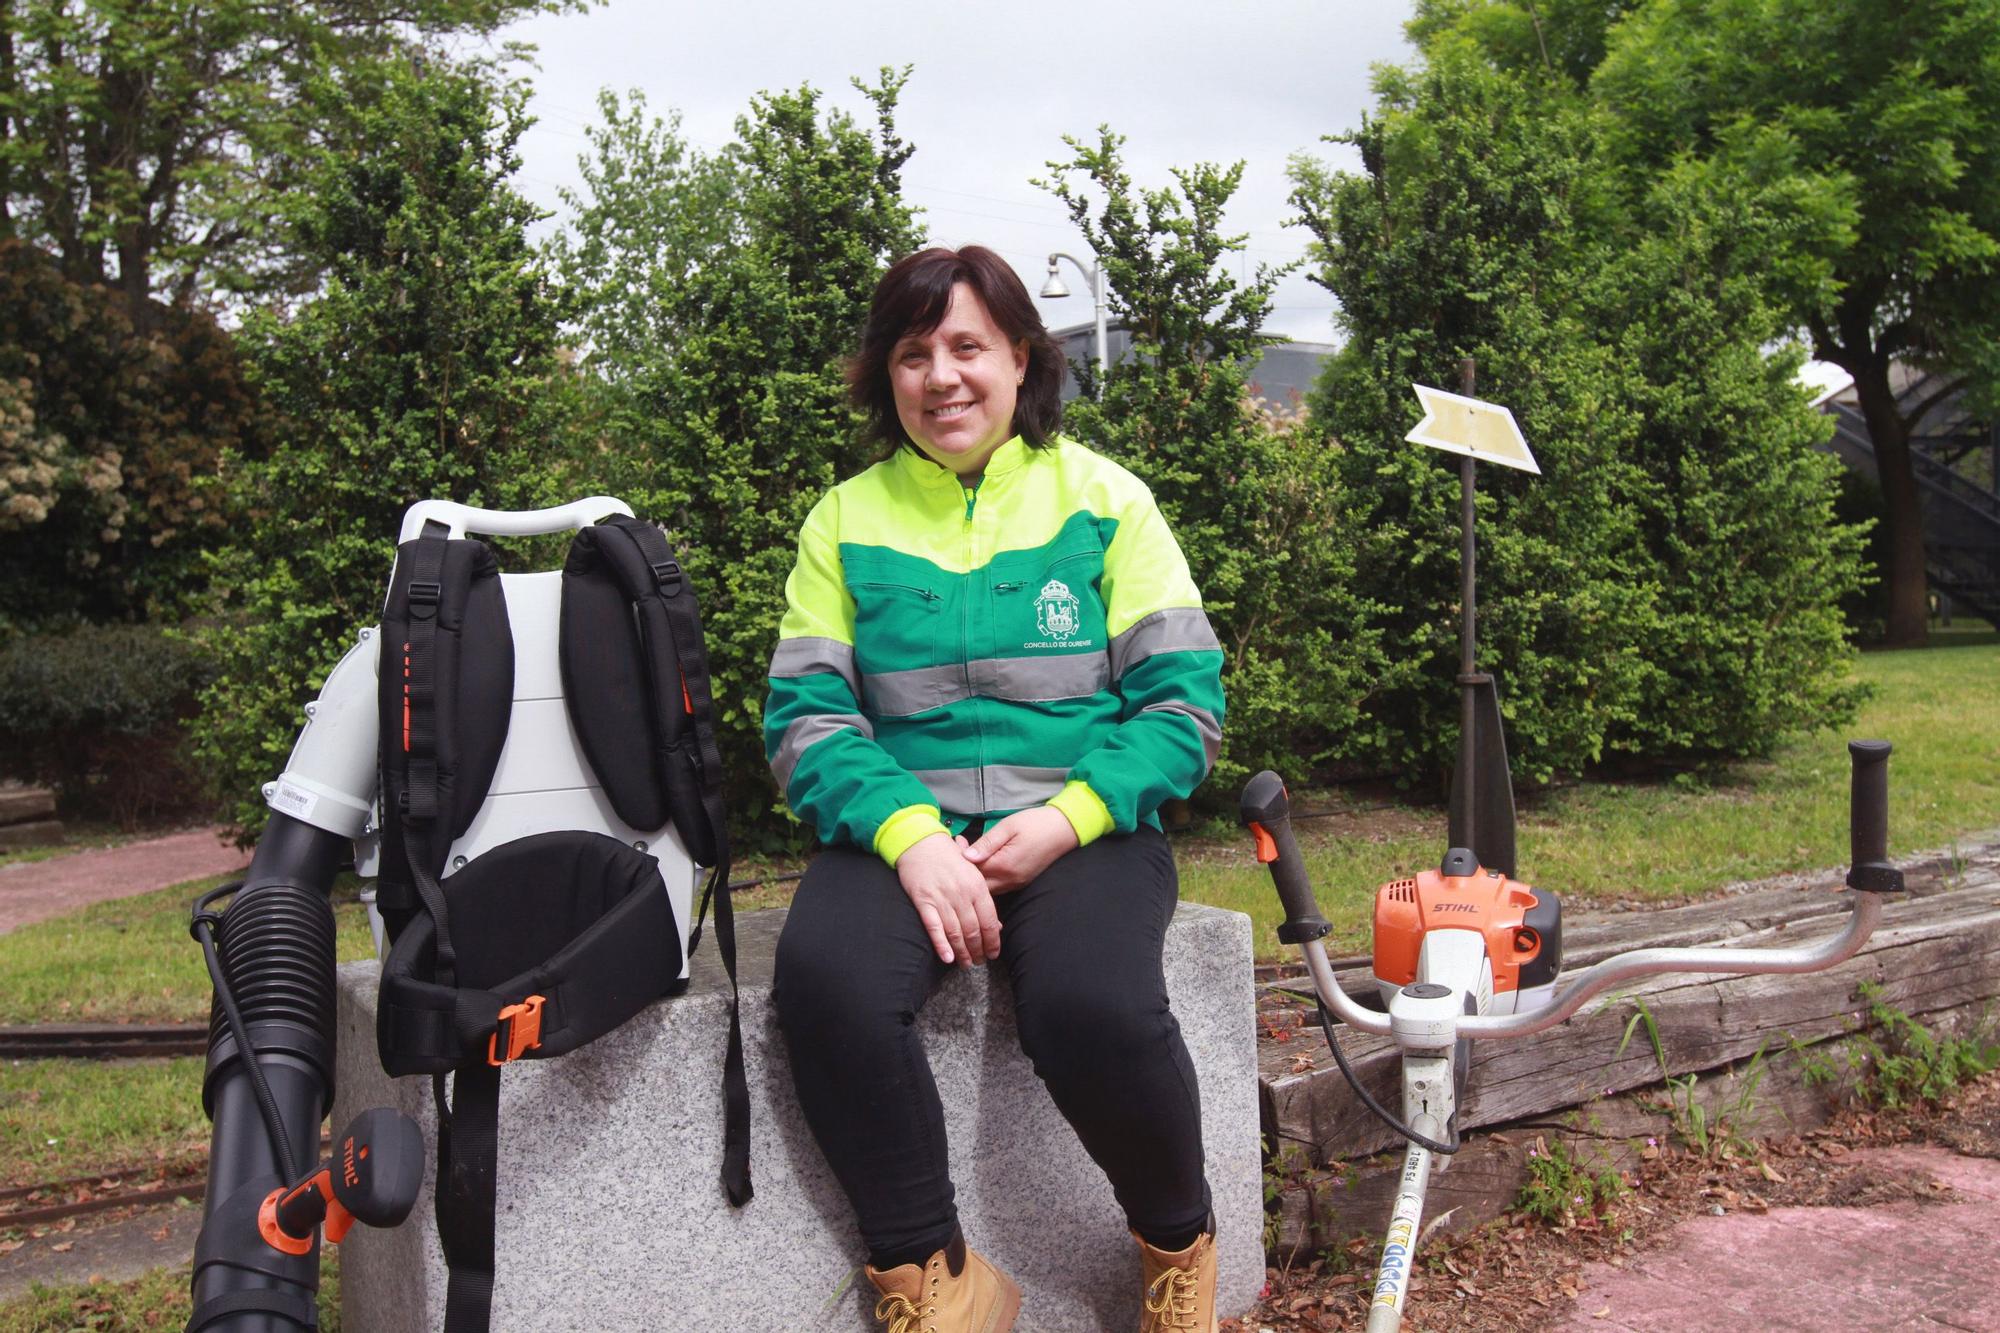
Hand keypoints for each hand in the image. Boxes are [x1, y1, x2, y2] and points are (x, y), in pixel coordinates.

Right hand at [896, 832, 1001, 966]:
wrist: (920, 842)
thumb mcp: (972, 873)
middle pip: (973, 930)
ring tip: (965, 964)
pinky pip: (934, 927)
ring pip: (955, 932)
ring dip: (962, 952)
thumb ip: (983, 899)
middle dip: (977, 950)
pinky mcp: (923, 901)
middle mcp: (961, 894)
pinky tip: (947, 957)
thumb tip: (996, 926)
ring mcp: (942, 898)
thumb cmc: (948, 857)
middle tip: (978, 962)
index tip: (993, 954)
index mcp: (977, 886)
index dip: (992, 941)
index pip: (989, 920)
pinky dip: (941, 944)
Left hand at [963, 807, 1078, 893]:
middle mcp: (1009, 880)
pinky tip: (984, 862)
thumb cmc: (1036, 824)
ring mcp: (1016, 883)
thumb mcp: (1008, 827)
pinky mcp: (1021, 882)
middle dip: (965, 870)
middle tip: (960, 848)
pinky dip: (987, 878)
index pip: (973, 871)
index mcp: (1004, 866)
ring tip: (970, 855)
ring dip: (976, 875)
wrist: (1064, 830)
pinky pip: (998, 887)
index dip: (960, 858)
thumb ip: (987, 843)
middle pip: (977, 885)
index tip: (957, 842)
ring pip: (987, 889)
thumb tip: (966, 856)